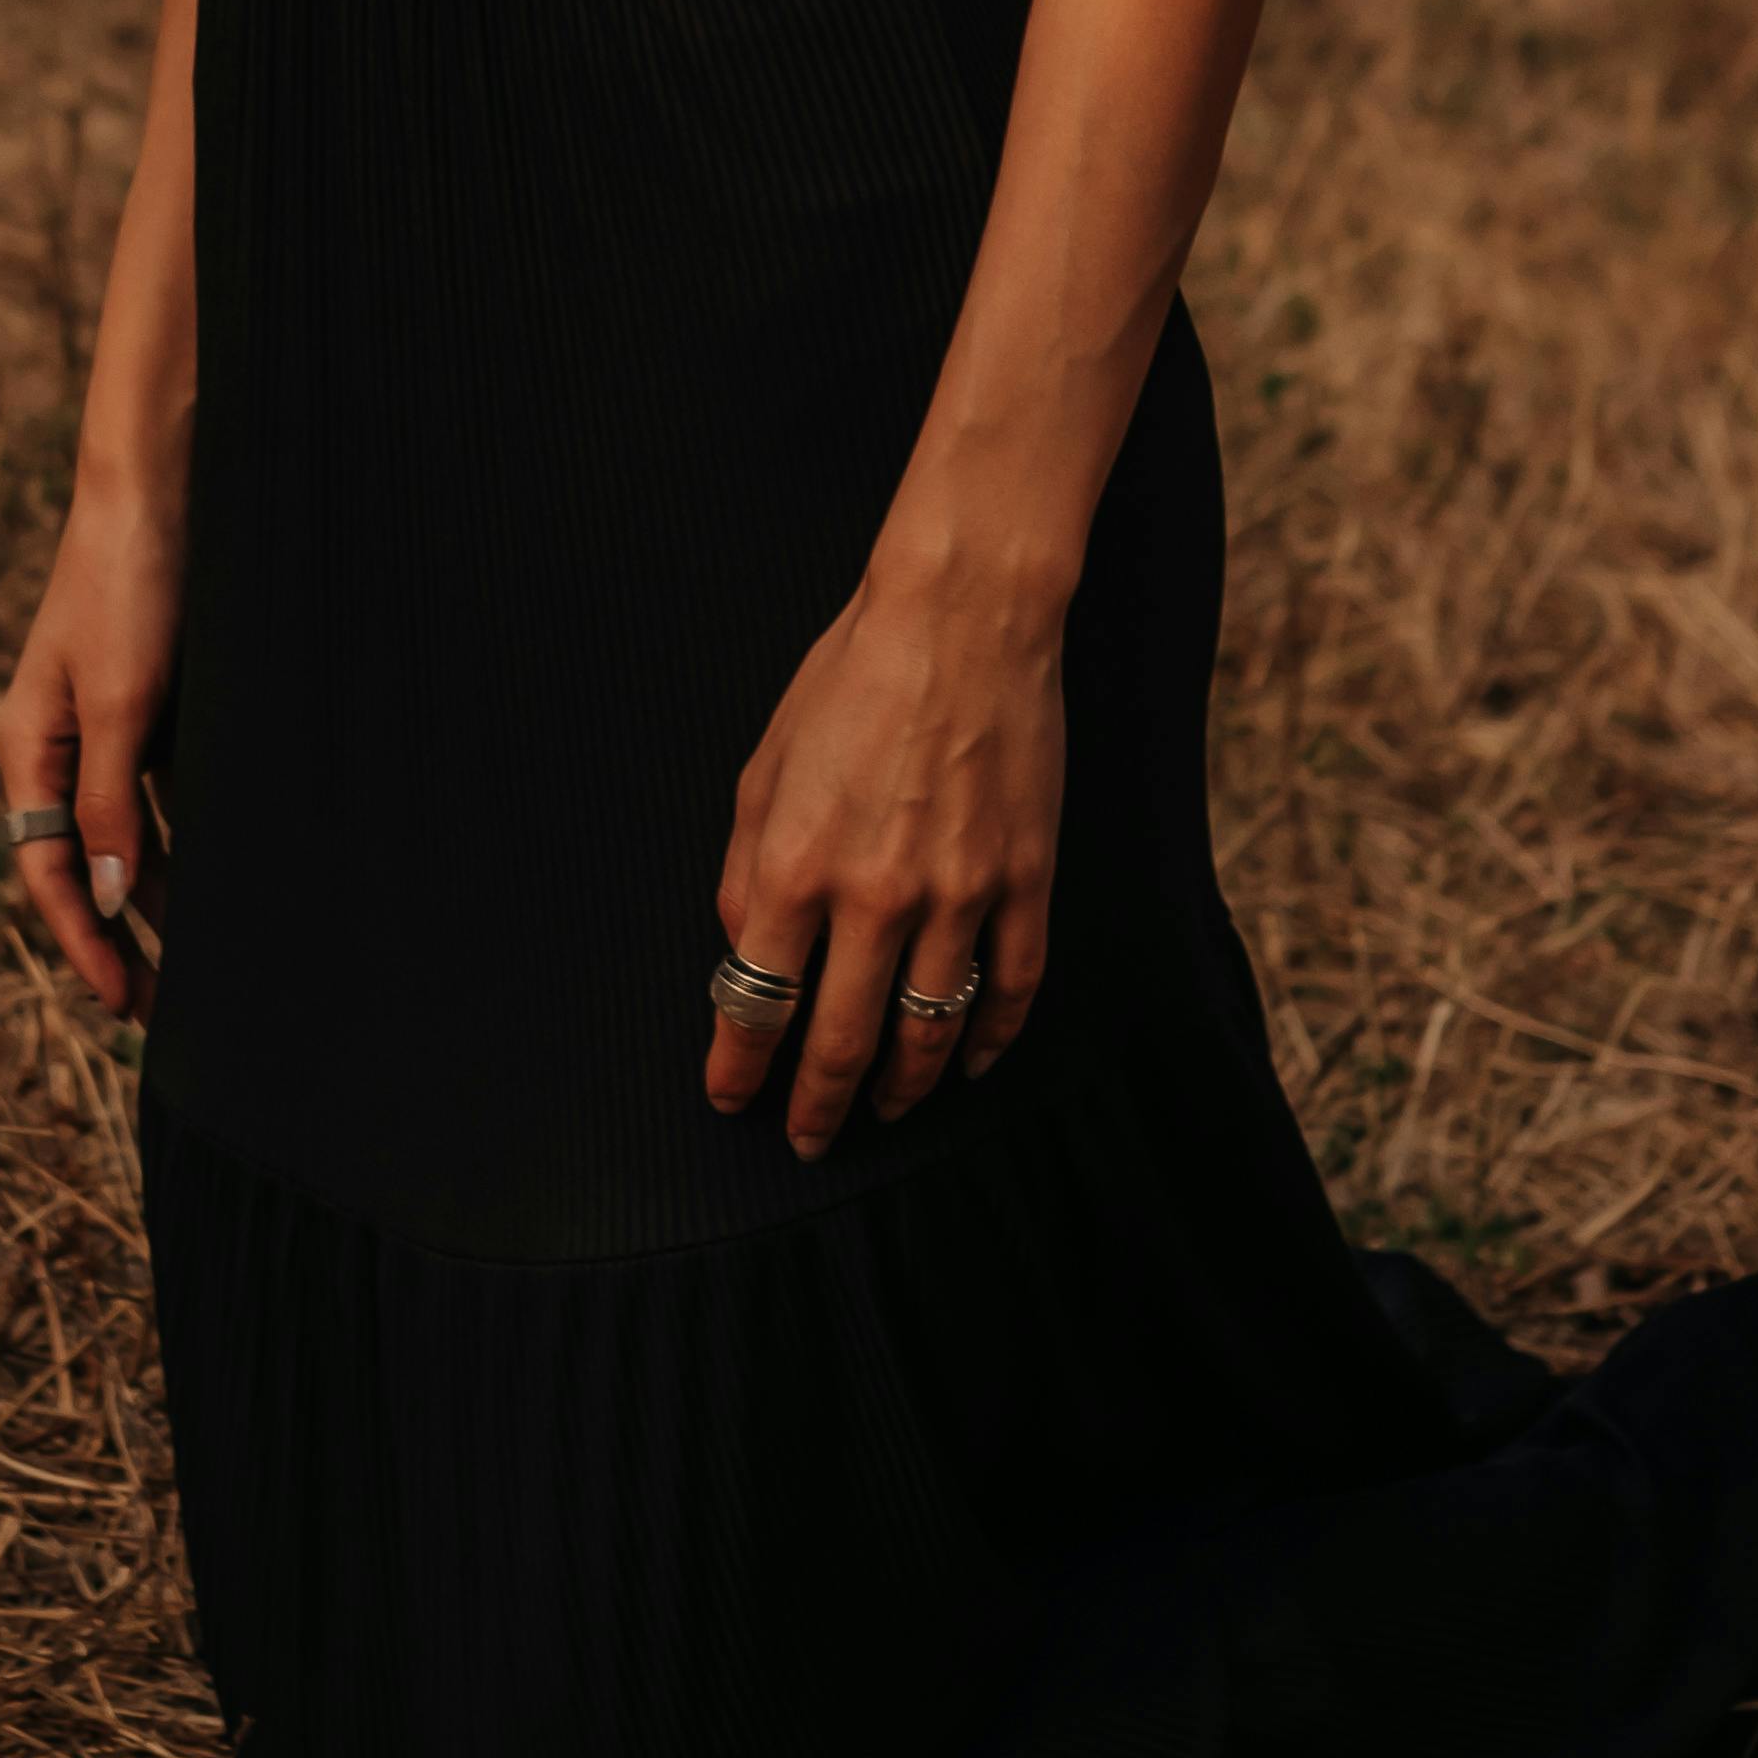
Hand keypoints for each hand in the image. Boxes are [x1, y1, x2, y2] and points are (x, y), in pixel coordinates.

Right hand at [0, 469, 182, 1021]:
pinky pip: (164, 799)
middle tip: (163, 1011)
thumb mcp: (119, 705)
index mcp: (29, 749)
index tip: (121, 1005)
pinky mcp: (153, 709)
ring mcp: (107, 729)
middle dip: (118, 937)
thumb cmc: (128, 587)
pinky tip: (220, 882)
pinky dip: (186, 843)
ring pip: (127, 838)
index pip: (48, 871)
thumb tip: (101, 897)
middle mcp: (60, 747)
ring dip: (156, 899)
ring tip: (197, 966)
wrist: (162, 488)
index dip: (82, 944)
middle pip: (84, 866)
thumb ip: (109, 805)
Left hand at [707, 555, 1059, 1156]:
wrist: (963, 618)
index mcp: (796, 865)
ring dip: (900, 1088)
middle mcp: (875, 895)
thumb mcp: (765, 765)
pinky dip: (990, 1042)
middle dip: (817, 1106)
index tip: (731, 1100)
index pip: (757, 1002)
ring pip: (928, 1032)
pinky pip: (1011, 990)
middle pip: (842, 1041)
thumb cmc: (851, 679)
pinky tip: (971, 1066)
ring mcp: (959, 895)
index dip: (740, 1067)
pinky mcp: (1025, 881)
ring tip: (882, 1112)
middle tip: (807, 1139)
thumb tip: (738, 947)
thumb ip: (744, 867)